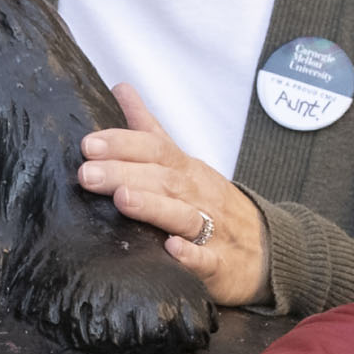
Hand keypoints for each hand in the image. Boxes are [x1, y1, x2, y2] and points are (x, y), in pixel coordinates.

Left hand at [80, 87, 268, 307]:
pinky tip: (171, 250)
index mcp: (186, 170)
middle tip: (87, 173)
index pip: (155, 149)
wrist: (266, 247)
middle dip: (124, 173)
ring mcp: (212, 230)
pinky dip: (190, 254)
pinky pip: (206, 259)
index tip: (89, 144)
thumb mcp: (183, 161)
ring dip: (153, 206)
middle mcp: (198, 195)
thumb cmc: (212, 202)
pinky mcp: (219, 265)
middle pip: (162, 179)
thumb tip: (121, 88)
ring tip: (123, 199)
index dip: (123, 145)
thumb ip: (150, 129)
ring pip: (182, 215)